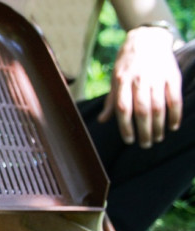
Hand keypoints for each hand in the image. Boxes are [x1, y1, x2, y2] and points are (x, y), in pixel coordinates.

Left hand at [98, 26, 182, 148]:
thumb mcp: (115, 79)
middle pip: (142, 111)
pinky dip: (175, 115)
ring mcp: (157, 78)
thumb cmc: (128, 63)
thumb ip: (111, 101)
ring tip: (157, 138)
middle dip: (144, 131)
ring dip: (159, 126)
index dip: (126, 127)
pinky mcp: (172, 77)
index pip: (123, 109)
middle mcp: (139, 80)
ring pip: (159, 107)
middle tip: (145, 144)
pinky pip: (175, 99)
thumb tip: (102, 121)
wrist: (147, 39)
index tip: (129, 140)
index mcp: (122, 81)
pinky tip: (173, 126)